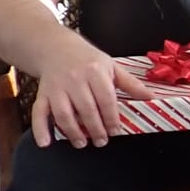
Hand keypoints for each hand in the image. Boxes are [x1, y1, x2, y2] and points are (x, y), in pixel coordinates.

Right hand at [29, 37, 154, 148]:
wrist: (56, 47)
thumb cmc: (87, 59)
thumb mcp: (111, 66)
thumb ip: (130, 84)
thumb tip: (151, 97)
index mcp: (95, 71)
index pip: (106, 99)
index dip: (111, 117)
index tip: (116, 131)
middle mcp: (74, 79)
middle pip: (86, 109)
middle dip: (95, 128)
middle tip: (102, 141)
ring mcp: (56, 87)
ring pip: (63, 113)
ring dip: (72, 131)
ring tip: (81, 143)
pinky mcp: (43, 94)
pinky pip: (39, 112)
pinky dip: (40, 129)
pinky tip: (45, 143)